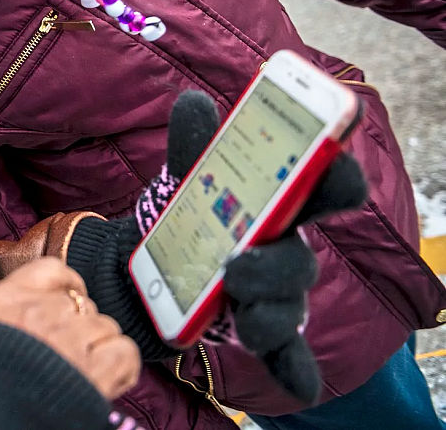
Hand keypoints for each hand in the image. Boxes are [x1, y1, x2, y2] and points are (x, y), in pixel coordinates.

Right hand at [0, 257, 140, 399]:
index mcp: (7, 299)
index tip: (69, 295)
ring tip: (83, 366)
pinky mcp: (93, 371)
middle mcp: (40, 312)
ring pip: (105, 325)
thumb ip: (6, 311)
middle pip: (81, 302)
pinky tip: (108, 374)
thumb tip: (31, 307)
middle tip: (67, 349)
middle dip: (78, 324)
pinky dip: (122, 364)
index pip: (52, 269)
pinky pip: (124, 350)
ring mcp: (68, 339)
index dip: (68, 283)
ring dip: (98, 345)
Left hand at [67, 90, 367, 404]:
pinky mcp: (254, 327)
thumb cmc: (189, 214)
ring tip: (232, 295)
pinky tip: (301, 389)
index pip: (322, 191)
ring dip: (267, 307)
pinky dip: (294, 369)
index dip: (336, 180)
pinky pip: (284, 353)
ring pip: (287, 304)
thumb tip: (194, 103)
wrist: (154, 262)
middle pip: (299, 257)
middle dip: (276, 262)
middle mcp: (283, 250)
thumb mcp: (187, 179)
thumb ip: (195, 145)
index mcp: (277, 206)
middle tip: (238, 263)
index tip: (337, 169)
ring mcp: (271, 293)